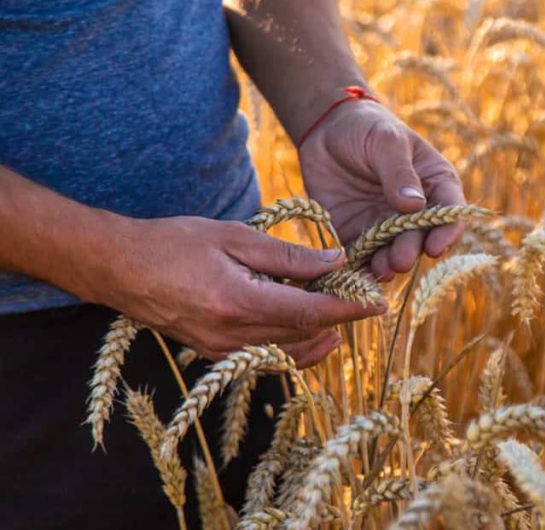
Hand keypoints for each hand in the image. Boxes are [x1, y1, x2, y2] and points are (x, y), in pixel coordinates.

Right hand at [85, 216, 383, 366]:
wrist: (118, 268)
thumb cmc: (172, 243)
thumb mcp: (233, 236)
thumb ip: (287, 255)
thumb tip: (334, 262)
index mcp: (238, 302)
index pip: (310, 313)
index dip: (348, 310)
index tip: (377, 303)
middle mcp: (232, 335)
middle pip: (304, 335)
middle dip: (339, 320)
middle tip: (362, 299)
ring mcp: (222, 351)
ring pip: (288, 351)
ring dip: (319, 335)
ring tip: (342, 314)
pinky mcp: (215, 355)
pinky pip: (267, 357)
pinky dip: (294, 345)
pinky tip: (309, 329)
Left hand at [298, 98, 466, 280]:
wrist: (327, 130)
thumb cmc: (367, 128)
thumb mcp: (386, 142)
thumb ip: (399, 172)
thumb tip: (414, 205)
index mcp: (436, 184)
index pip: (450, 212)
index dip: (447, 233)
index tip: (435, 247)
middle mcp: (417, 211)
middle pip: (422, 238)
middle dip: (412, 251)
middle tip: (400, 259)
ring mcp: (388, 226)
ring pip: (394, 252)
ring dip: (389, 264)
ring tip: (380, 269)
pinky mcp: (359, 235)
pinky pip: (363, 257)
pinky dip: (361, 268)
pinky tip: (355, 274)